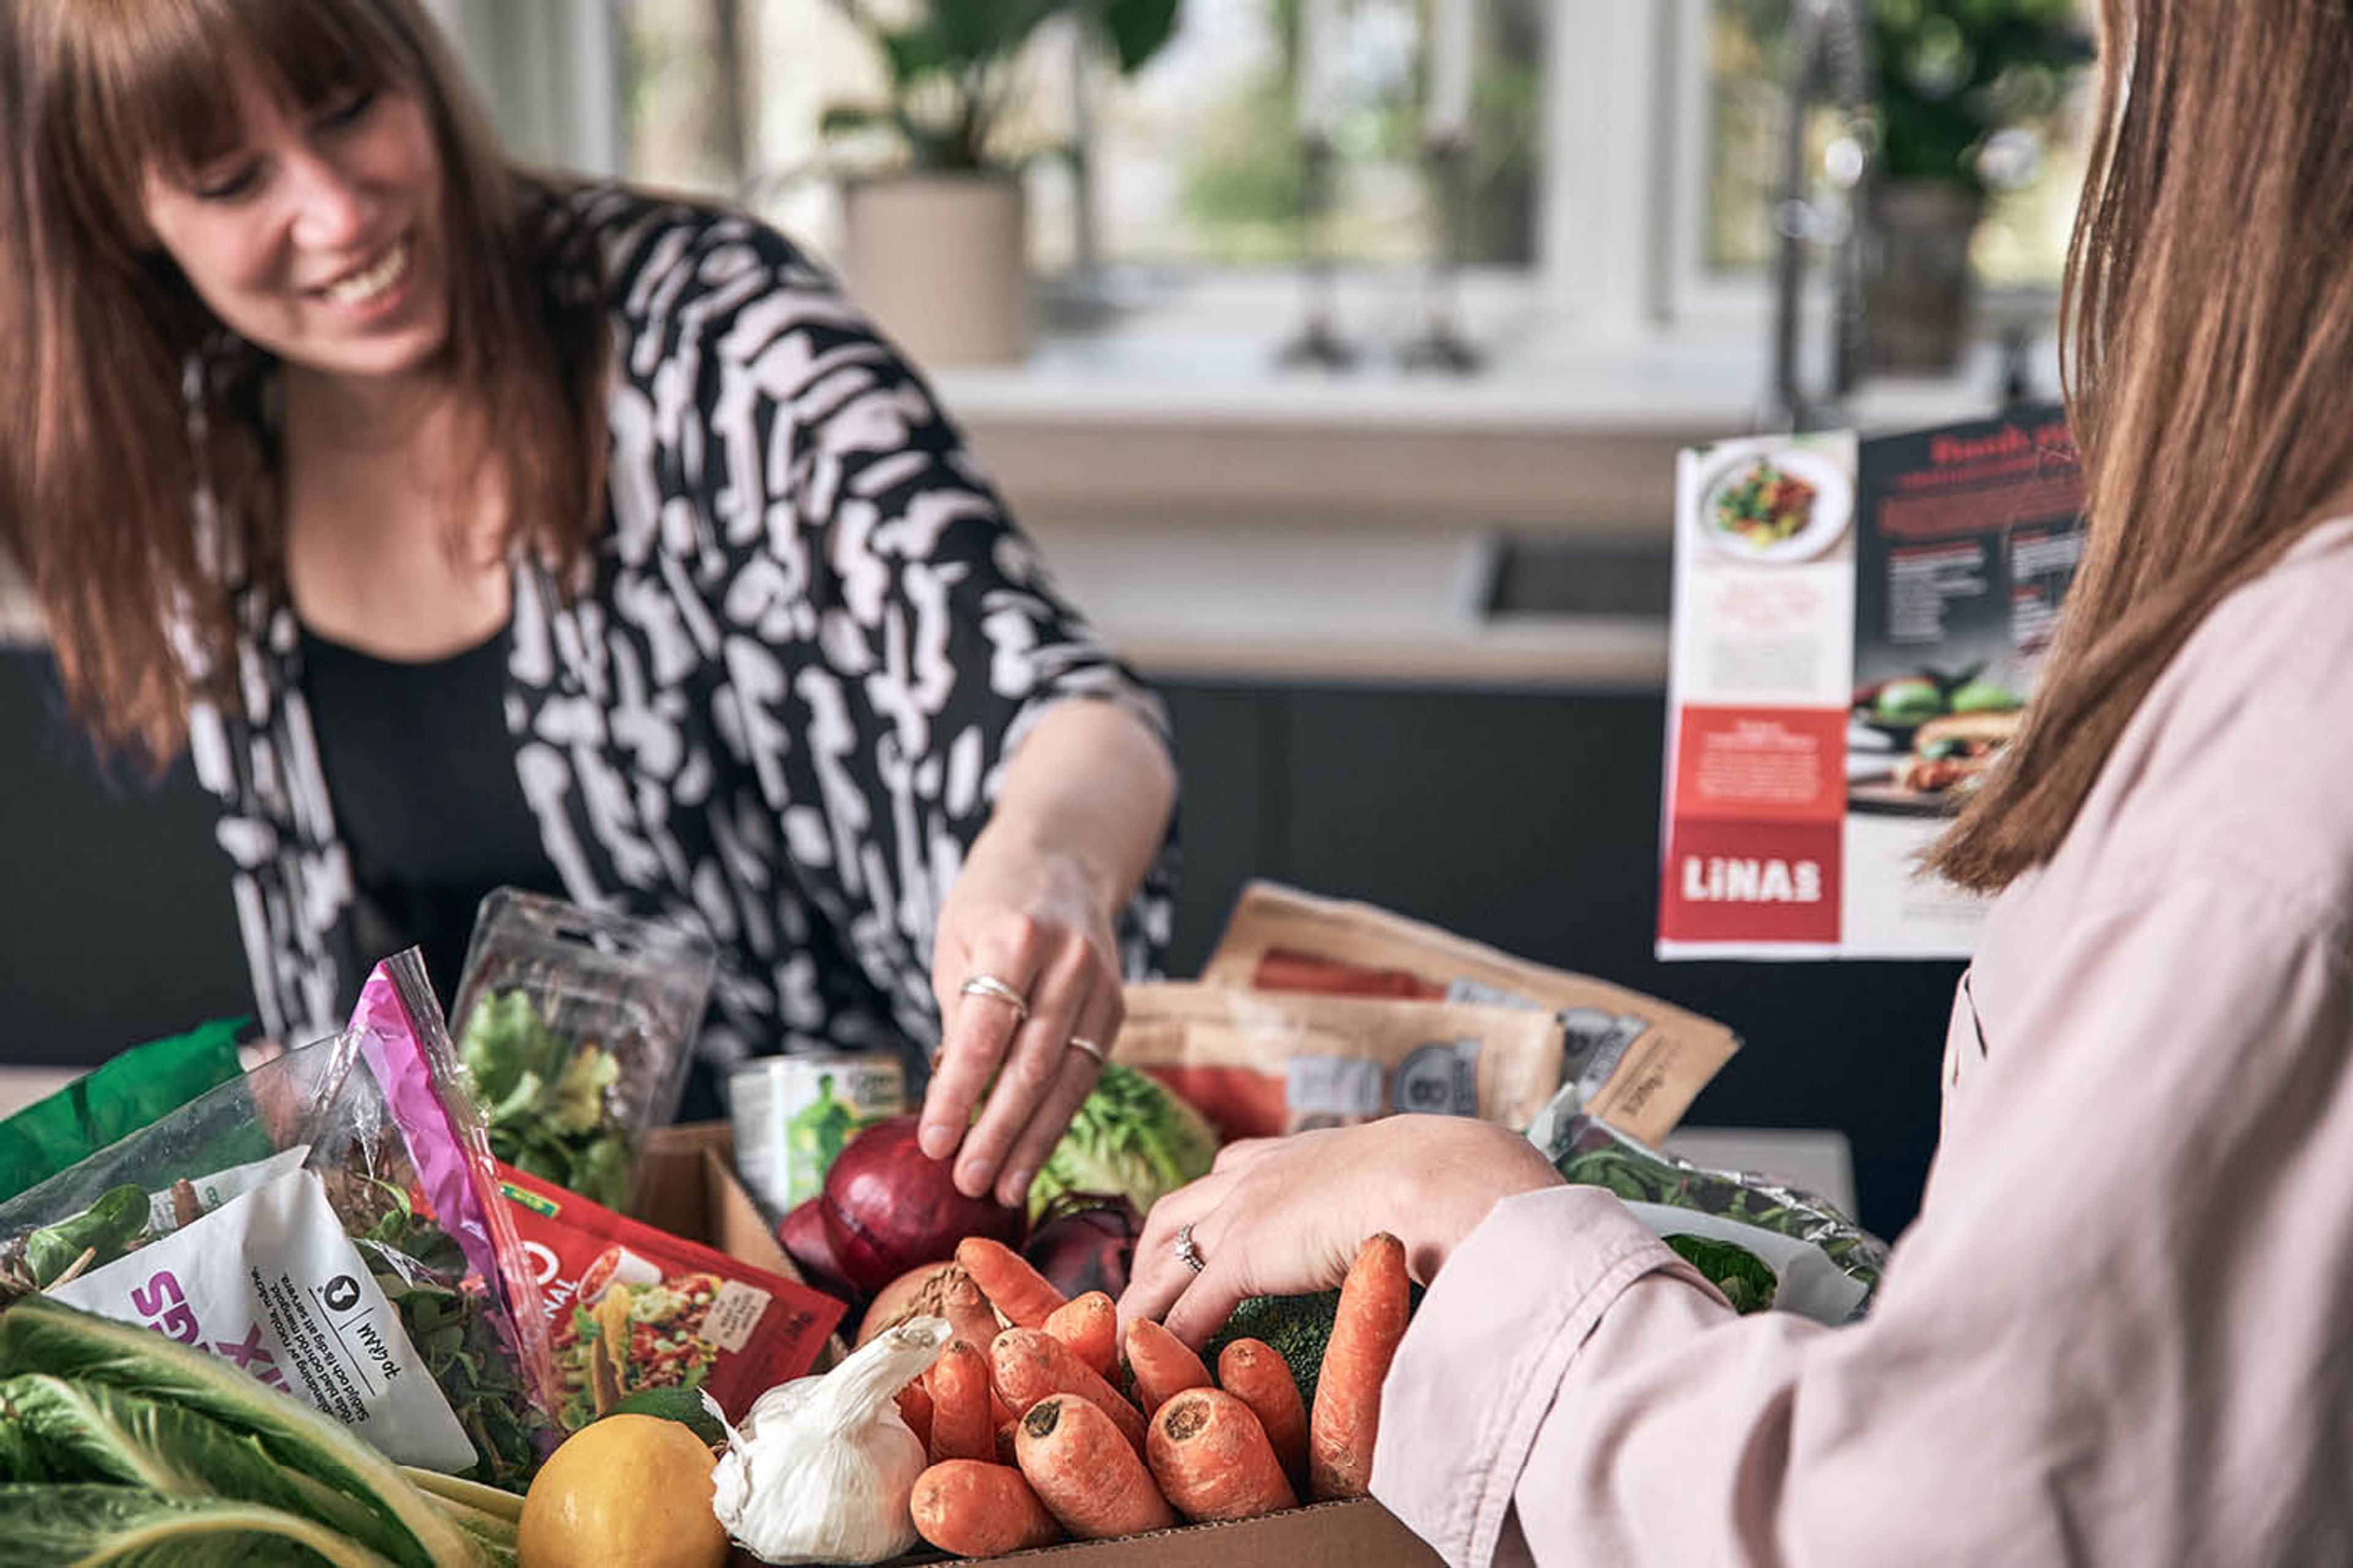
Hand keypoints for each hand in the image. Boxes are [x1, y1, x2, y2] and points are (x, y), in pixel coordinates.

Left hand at [920, 839, 1124, 1208]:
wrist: (1063, 857)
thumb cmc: (992, 903)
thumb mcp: (955, 942)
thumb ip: (958, 1015)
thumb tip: (951, 1096)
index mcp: (1017, 937)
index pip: (985, 1034)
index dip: (958, 1095)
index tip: (932, 1143)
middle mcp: (1069, 961)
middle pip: (1031, 1066)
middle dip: (997, 1133)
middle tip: (966, 1182)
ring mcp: (1101, 984)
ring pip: (1067, 1080)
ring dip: (1032, 1141)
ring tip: (1001, 1188)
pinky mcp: (1118, 1006)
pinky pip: (1086, 1073)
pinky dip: (1057, 1118)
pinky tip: (1032, 1153)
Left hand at [1118, 1116, 1565, 1347]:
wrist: (1436, 1174)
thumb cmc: (1444, 1177)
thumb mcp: (1408, 1177)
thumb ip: (1395, 1194)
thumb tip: (1427, 1214)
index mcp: (1294, 1151)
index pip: (1228, 1170)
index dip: (1205, 1206)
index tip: (1194, 1234)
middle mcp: (1254, 1171)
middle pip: (1174, 1209)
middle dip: (1150, 1250)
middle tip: (1139, 1290)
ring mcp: (1241, 1211)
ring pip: (1164, 1255)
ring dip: (1142, 1296)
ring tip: (1126, 1338)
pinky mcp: (1242, 1254)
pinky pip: (1188, 1306)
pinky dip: (1168, 1337)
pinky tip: (1158, 1363)